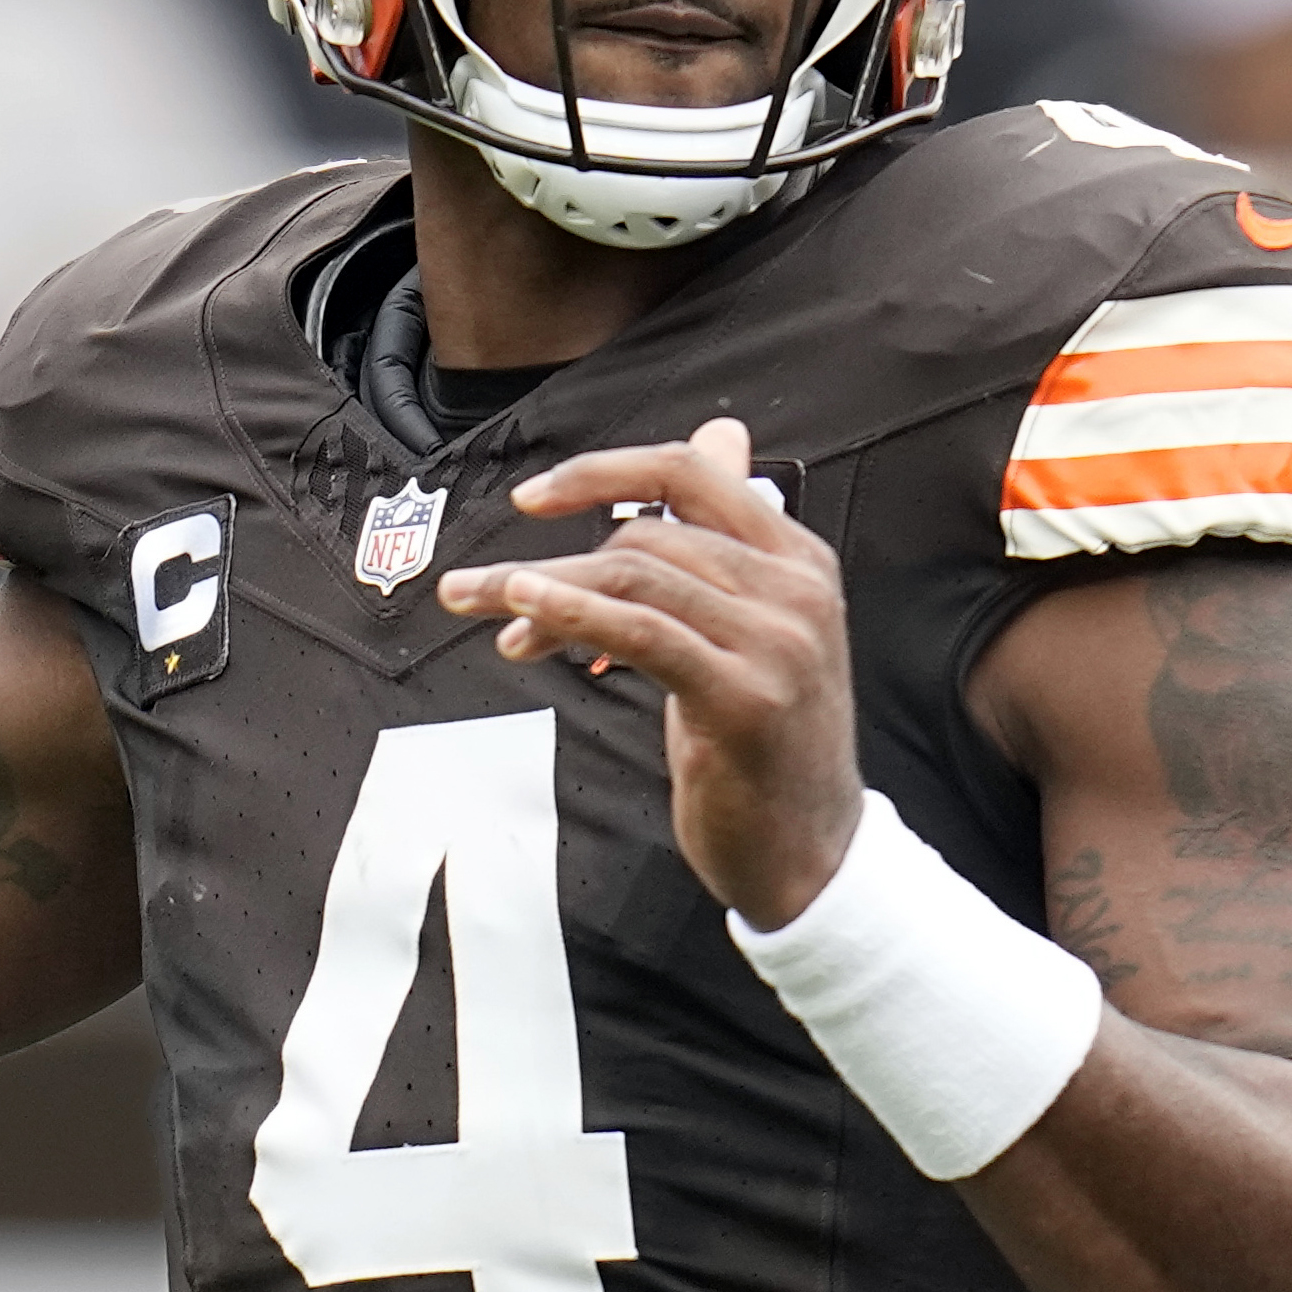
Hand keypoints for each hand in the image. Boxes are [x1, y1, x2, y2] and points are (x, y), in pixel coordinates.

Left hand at [438, 417, 862, 929]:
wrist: (812, 856)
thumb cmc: (765, 743)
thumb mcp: (750, 628)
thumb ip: (723, 542)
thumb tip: (719, 435)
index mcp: (799, 559)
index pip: (692, 475)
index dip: (603, 472)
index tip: (533, 496)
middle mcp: (797, 590)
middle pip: (645, 538)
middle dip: (549, 559)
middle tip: (480, 593)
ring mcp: (777, 643)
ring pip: (632, 580)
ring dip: (538, 590)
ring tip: (481, 607)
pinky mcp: (745, 700)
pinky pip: (641, 633)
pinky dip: (573, 612)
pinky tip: (525, 611)